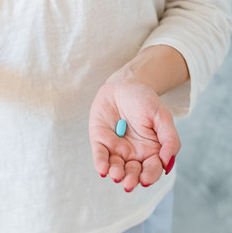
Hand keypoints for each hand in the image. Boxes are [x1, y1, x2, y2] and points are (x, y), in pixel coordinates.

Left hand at [89, 77, 179, 191]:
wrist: (124, 85)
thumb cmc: (145, 101)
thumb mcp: (162, 116)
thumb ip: (169, 139)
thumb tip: (167, 162)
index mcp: (151, 151)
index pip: (152, 169)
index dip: (150, 176)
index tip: (146, 179)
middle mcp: (133, 154)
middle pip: (133, 172)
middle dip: (131, 179)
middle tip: (128, 183)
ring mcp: (116, 148)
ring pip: (116, 167)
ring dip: (116, 174)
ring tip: (116, 175)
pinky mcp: (100, 141)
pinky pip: (100, 155)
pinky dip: (101, 163)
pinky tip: (103, 169)